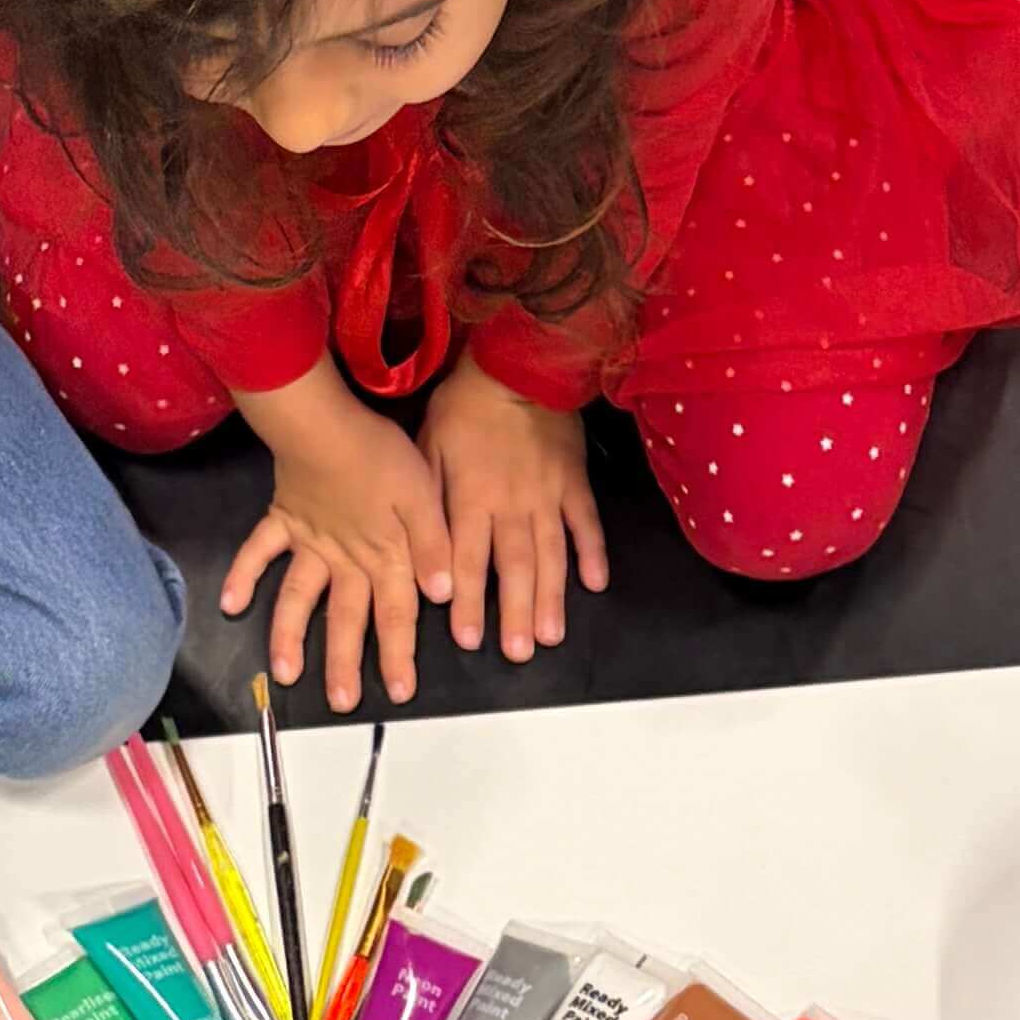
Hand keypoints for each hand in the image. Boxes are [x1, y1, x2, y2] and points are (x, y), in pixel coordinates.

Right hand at [218, 368, 453, 707]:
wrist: (324, 421)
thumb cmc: (380, 453)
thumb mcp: (424, 495)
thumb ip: (434, 545)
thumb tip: (441, 595)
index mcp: (383, 556)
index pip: (395, 614)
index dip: (398, 654)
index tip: (398, 693)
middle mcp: (344, 559)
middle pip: (346, 619)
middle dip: (345, 664)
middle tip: (342, 703)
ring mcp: (308, 542)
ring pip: (298, 597)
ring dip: (290, 636)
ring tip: (284, 674)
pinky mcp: (282, 518)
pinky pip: (258, 550)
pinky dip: (243, 575)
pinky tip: (229, 604)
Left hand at [425, 362, 607, 668]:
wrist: (517, 365)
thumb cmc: (463, 407)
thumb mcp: (428, 449)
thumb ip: (427, 503)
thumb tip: (424, 554)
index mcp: (472, 497)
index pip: (468, 559)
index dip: (468, 600)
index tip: (468, 638)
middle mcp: (512, 505)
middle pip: (515, 568)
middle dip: (516, 613)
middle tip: (518, 654)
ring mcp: (548, 496)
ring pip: (551, 555)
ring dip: (552, 598)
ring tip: (551, 636)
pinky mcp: (574, 483)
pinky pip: (586, 524)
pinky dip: (592, 554)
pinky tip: (595, 585)